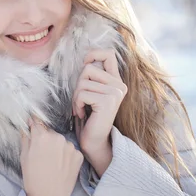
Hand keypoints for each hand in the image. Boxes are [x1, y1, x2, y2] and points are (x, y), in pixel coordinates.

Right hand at [20, 119, 83, 195]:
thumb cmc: (33, 179)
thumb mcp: (23, 156)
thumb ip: (26, 137)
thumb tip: (26, 126)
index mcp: (42, 136)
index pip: (37, 121)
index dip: (33, 123)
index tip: (32, 126)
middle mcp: (58, 137)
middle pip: (49, 132)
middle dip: (45, 138)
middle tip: (41, 153)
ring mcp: (70, 146)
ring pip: (60, 141)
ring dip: (56, 147)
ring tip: (51, 162)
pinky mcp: (78, 155)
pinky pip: (70, 150)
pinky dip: (65, 155)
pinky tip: (60, 166)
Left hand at [73, 49, 126, 175]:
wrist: (94, 142)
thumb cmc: (89, 117)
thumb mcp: (91, 92)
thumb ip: (93, 77)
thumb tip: (86, 60)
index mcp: (116, 81)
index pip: (109, 54)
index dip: (93, 54)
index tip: (85, 64)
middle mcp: (119, 86)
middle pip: (88, 68)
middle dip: (78, 84)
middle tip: (81, 100)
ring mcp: (115, 93)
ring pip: (83, 82)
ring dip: (76, 97)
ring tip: (82, 108)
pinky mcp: (107, 101)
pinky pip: (82, 94)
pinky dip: (76, 104)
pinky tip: (82, 114)